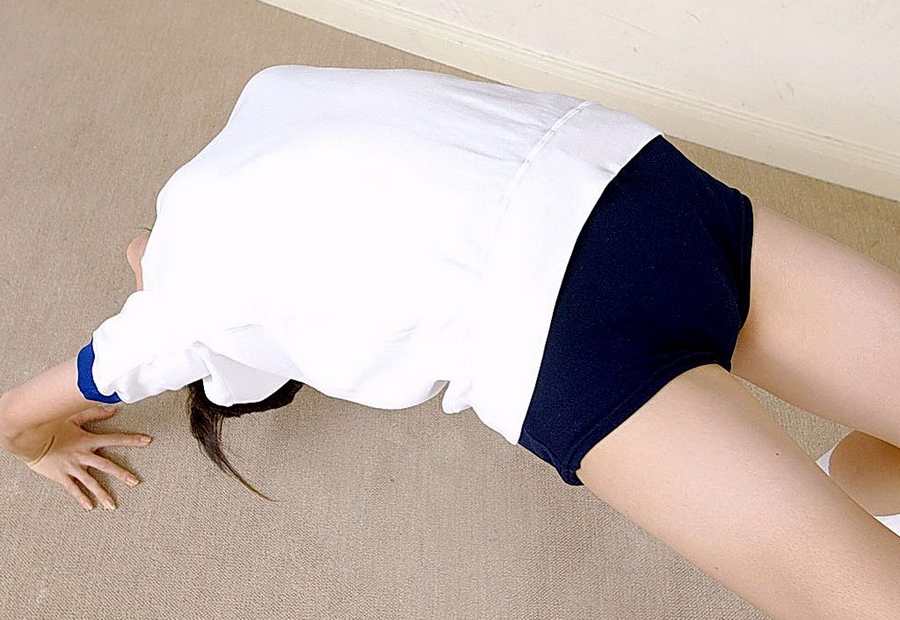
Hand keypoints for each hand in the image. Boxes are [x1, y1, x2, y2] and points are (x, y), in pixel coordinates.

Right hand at [21, 404, 152, 510]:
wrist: (28, 438)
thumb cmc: (51, 425)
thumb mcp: (73, 416)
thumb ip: (94, 413)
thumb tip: (114, 409)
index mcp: (88, 440)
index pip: (115, 439)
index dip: (132, 439)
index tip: (148, 441)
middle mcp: (83, 455)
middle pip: (107, 466)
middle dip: (122, 474)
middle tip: (136, 482)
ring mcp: (72, 467)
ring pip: (91, 482)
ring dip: (103, 494)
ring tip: (113, 505)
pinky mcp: (61, 476)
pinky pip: (73, 489)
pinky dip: (81, 498)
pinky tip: (90, 507)